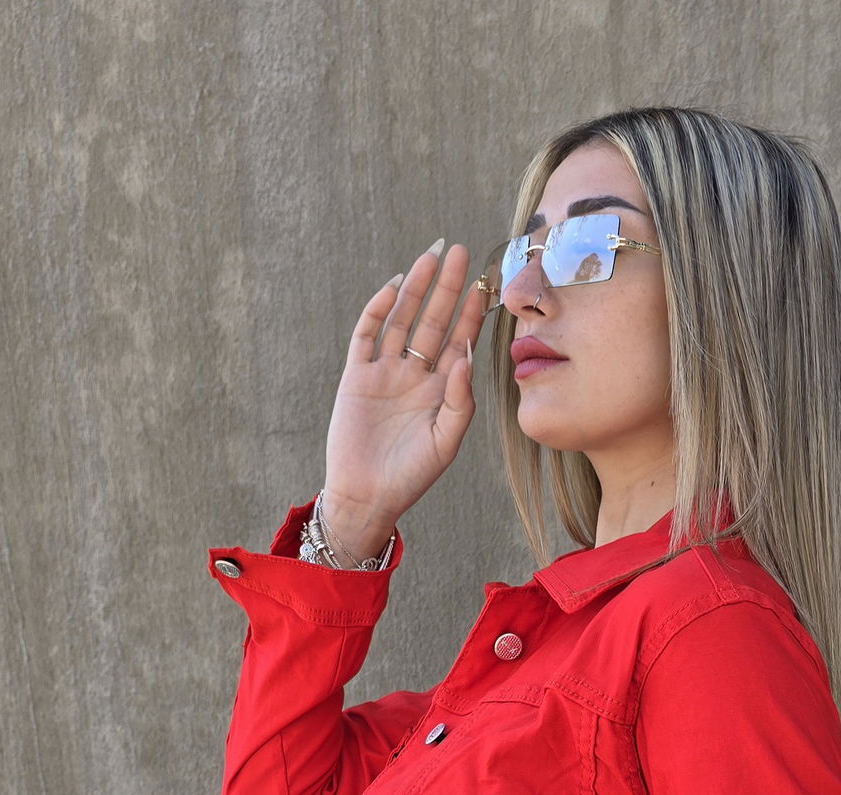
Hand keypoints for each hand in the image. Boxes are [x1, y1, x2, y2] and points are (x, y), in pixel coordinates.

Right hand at [323, 239, 486, 555]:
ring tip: (429, 257)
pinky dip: (378, 310)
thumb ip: (459, 402)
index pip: (460, 341)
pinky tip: (394, 287)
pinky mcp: (356, 376)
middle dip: (446, 287)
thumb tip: (467, 357)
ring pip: (402, 320)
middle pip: (433, 321)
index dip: (471, 313)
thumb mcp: (446, 443)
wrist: (367, 496)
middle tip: (459, 252)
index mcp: (441, 390)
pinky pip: (367, 335)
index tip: (484, 284)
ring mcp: (385, 372)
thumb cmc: (412, 476)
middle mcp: (415, 375)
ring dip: (416, 289)